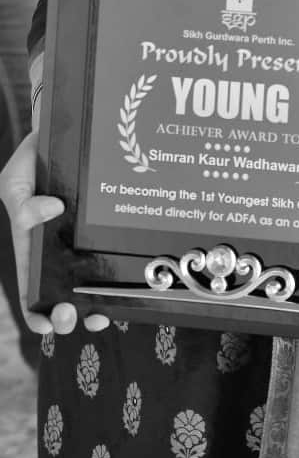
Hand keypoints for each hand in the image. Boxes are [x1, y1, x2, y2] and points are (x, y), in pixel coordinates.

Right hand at [0, 131, 108, 334]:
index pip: (32, 286)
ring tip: (97, 314)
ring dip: (92, 305)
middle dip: (64, 314)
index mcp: (33, 245)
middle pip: (61, 291)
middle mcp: (60, 248)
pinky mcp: (105, 230)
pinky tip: (123, 291)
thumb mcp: (16, 180)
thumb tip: (52, 211)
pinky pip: (112, 257)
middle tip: (69, 317)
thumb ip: (23, 202)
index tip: (45, 324)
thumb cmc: (37, 158)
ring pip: (89, 282)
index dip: (35, 311)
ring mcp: (84, 241)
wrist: (72, 132)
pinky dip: (117, 278)